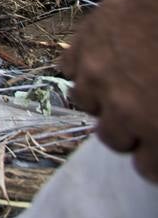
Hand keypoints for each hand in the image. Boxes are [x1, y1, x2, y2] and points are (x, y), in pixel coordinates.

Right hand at [59, 0, 157, 182]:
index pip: (147, 169)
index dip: (155, 160)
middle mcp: (122, 111)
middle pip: (112, 140)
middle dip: (129, 130)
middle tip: (144, 111)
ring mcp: (96, 78)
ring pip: (84, 103)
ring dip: (102, 97)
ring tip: (120, 81)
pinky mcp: (81, 47)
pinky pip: (69, 67)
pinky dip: (82, 65)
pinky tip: (103, 56)